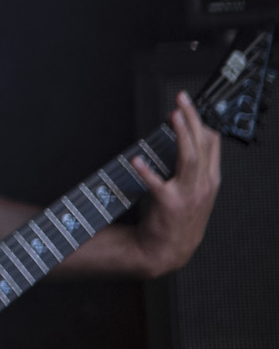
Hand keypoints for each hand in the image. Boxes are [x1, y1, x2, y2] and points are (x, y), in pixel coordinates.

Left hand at [126, 92, 224, 276]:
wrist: (169, 249)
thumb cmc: (180, 217)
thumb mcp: (197, 191)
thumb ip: (196, 166)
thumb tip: (191, 134)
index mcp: (210, 180)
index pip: (212, 145)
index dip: (201, 121)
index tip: (188, 103)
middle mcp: (202, 186)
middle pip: (201, 146)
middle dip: (192, 119)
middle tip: (181, 99)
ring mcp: (187, 195)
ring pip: (189, 159)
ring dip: (181, 136)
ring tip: (173, 116)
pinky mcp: (169, 203)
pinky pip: (157, 183)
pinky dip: (147, 171)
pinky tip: (136, 160)